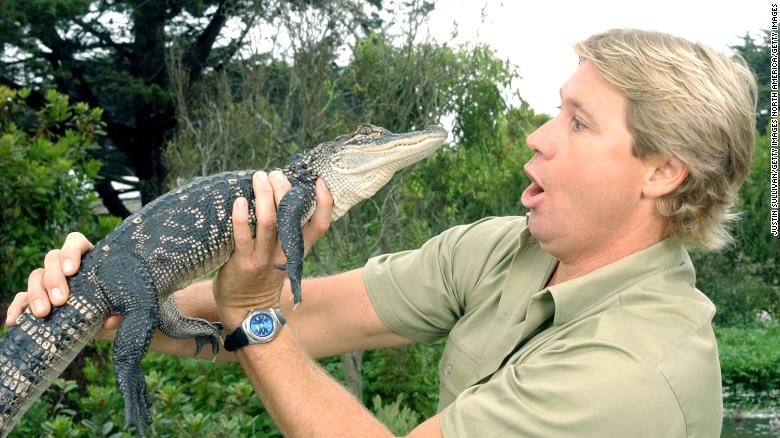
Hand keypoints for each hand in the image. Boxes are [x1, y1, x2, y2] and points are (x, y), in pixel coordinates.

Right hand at [5, 232, 121, 339]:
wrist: (106, 327)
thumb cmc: (118, 310)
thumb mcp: (125, 309)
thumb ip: (122, 311)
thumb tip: (110, 320)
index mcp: (90, 259)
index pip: (75, 242)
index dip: (70, 251)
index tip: (72, 270)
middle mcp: (67, 266)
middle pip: (51, 258)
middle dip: (53, 279)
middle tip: (60, 301)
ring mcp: (50, 282)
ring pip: (35, 275)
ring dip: (36, 293)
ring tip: (43, 314)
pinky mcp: (39, 300)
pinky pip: (21, 299)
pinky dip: (17, 308)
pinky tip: (14, 321)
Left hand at [213, 171, 331, 327]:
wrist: (247, 310)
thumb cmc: (263, 277)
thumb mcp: (284, 256)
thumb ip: (287, 233)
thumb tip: (280, 197)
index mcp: (298, 249)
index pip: (320, 225)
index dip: (324, 203)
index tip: (320, 182)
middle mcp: (285, 252)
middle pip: (292, 215)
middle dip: (284, 189)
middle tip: (275, 173)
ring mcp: (264, 258)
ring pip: (268, 221)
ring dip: (263, 195)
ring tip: (258, 177)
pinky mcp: (244, 262)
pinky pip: (242, 236)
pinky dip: (241, 216)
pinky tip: (238, 201)